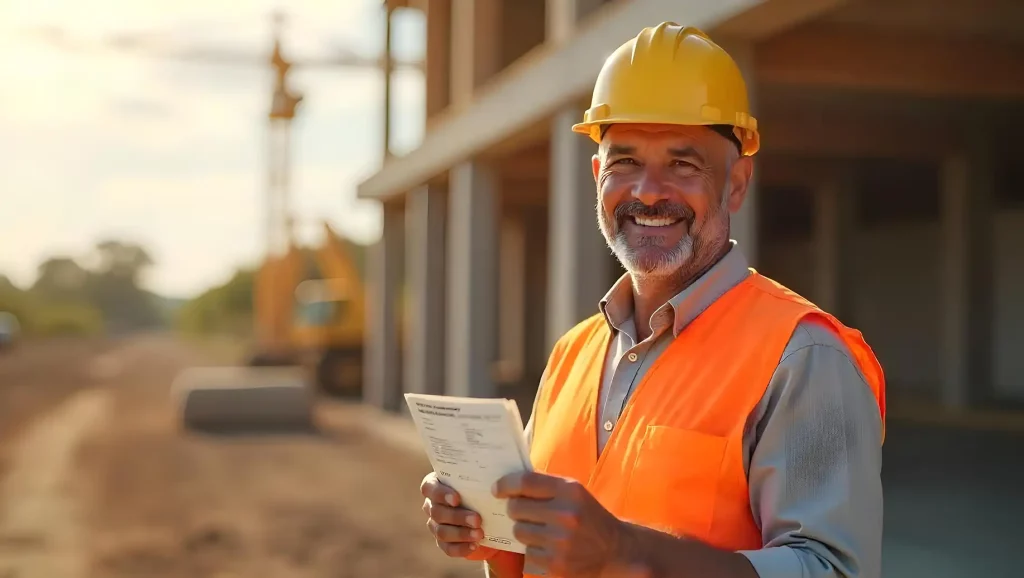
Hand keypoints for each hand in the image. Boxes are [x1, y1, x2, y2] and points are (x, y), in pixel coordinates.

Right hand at [420, 471, 487, 557]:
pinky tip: (474, 545)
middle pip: (437, 512)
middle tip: (477, 519)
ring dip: (461, 534)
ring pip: (442, 532)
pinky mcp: (443, 542)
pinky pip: (448, 548)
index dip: (440, 494)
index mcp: (435, 486)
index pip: (429, 488)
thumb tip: (492, 480)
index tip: (456, 499)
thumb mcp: (478, 482)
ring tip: (479, 534)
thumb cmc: (479, 489)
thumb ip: (478, 479)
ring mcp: (435, 525)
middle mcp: (432, 505)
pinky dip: (461, 548)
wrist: (487, 512)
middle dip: (458, 517)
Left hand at [493, 471, 628, 576]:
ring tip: (543, 531)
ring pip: (519, 531)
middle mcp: (565, 514)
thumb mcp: (574, 493)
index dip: (506, 484)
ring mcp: (559, 542)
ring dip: (525, 531)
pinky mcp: (555, 564)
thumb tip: (509, 484)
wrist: (614, 551)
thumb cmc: (589, 517)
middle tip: (525, 512)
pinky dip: (534, 550)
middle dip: (515, 509)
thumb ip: (546, 486)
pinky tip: (550, 548)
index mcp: (570, 491)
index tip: (497, 489)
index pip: (526, 482)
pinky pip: (527, 553)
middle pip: (516, 508)